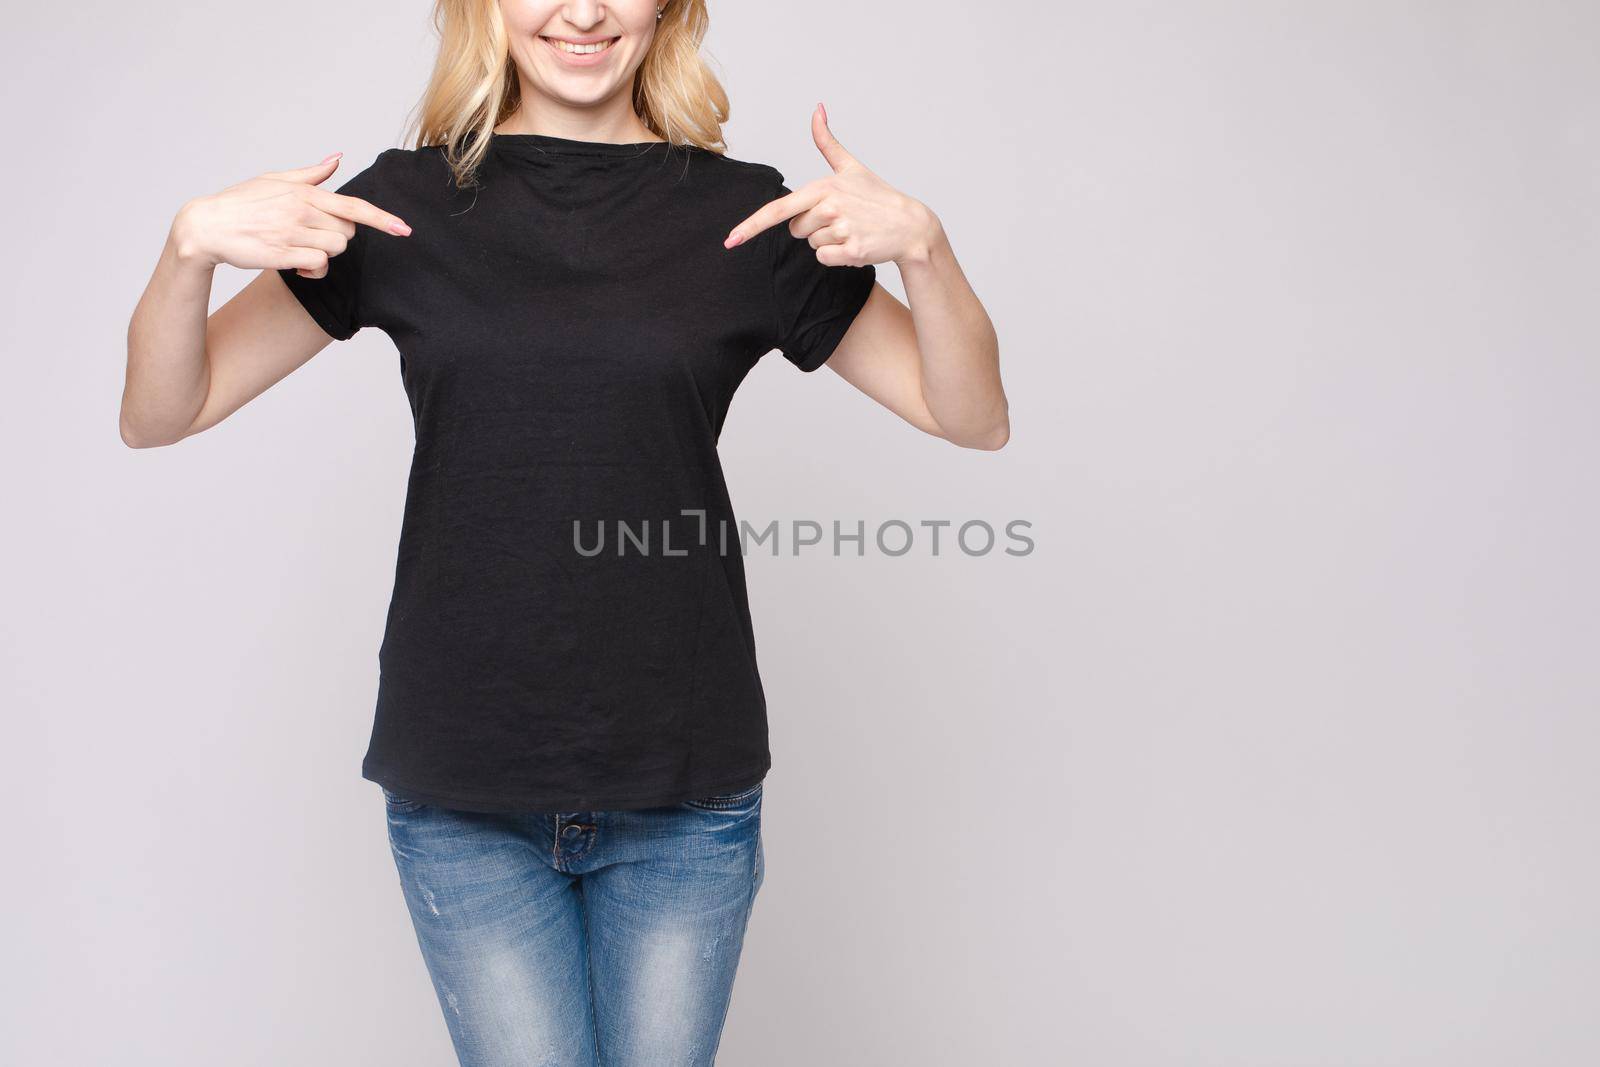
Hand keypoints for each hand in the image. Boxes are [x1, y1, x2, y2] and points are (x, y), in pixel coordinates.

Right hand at [170, 153, 410, 276]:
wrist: (206, 226)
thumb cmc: (241, 203)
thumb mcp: (275, 180)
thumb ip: (310, 174)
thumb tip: (337, 158)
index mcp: (304, 192)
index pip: (353, 206)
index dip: (383, 219)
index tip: (405, 229)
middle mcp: (302, 211)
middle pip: (348, 232)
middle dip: (336, 237)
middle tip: (310, 236)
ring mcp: (293, 233)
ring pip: (336, 250)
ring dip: (323, 256)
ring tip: (300, 251)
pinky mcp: (284, 254)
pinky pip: (318, 266)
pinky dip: (312, 271)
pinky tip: (295, 265)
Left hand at [723, 103, 941, 266]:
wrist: (910, 225)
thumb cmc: (877, 196)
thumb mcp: (851, 166)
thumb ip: (827, 141)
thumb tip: (817, 108)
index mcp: (823, 187)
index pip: (778, 209)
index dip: (751, 226)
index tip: (731, 240)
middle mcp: (829, 208)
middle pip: (796, 230)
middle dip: (812, 227)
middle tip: (841, 217)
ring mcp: (841, 230)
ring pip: (811, 245)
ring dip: (828, 240)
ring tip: (852, 228)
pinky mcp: (851, 251)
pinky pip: (824, 258)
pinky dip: (837, 255)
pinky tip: (855, 243)